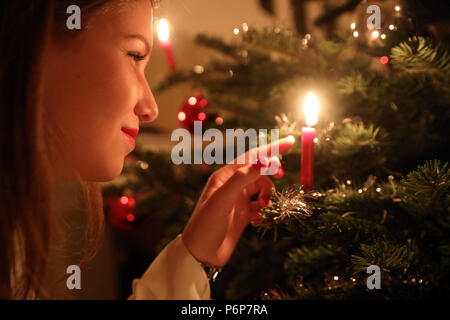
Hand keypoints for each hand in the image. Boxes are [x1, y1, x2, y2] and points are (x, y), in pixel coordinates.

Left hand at [181, 136, 294, 266]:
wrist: (201, 254)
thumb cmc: (206, 224)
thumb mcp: (223, 199)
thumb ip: (242, 178)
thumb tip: (264, 161)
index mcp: (224, 176)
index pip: (252, 157)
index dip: (272, 148)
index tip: (291, 141)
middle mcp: (231, 185)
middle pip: (259, 171)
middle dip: (271, 174)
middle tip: (281, 175)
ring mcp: (238, 200)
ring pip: (262, 188)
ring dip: (268, 195)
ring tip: (264, 207)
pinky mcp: (243, 214)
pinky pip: (261, 205)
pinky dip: (264, 209)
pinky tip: (258, 219)